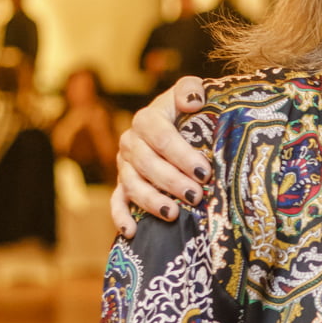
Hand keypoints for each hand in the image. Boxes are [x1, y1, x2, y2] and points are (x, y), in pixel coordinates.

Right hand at [111, 78, 208, 235]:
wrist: (177, 122)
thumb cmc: (189, 110)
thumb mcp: (192, 91)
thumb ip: (190, 89)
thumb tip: (192, 101)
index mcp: (147, 119)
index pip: (162, 138)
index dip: (182, 155)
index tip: (204, 171)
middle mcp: (131, 142)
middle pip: (147, 164)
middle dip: (172, 182)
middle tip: (196, 196)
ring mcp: (124, 165)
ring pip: (132, 185)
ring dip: (151, 201)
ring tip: (173, 214)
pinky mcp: (122, 184)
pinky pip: (116, 202)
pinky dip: (121, 217)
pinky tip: (131, 233)